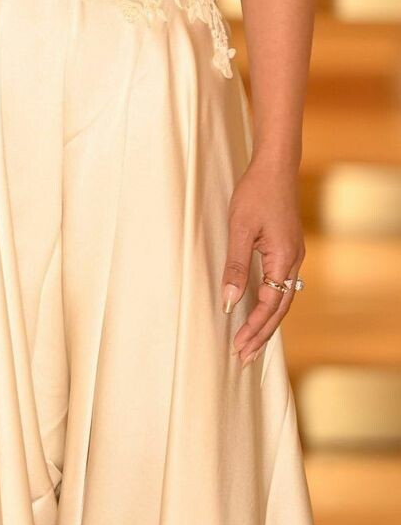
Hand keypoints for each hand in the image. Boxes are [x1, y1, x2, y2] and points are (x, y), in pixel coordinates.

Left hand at [222, 157, 305, 364]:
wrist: (276, 167)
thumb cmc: (255, 193)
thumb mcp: (240, 229)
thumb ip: (236, 266)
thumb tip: (230, 301)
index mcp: (284, 259)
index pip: (270, 305)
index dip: (254, 328)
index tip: (238, 347)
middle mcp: (294, 262)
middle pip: (280, 310)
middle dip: (261, 335)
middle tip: (243, 357)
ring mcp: (293, 256)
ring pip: (283, 300)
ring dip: (266, 323)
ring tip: (250, 344)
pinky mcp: (288, 250)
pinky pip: (282, 287)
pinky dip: (270, 305)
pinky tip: (259, 312)